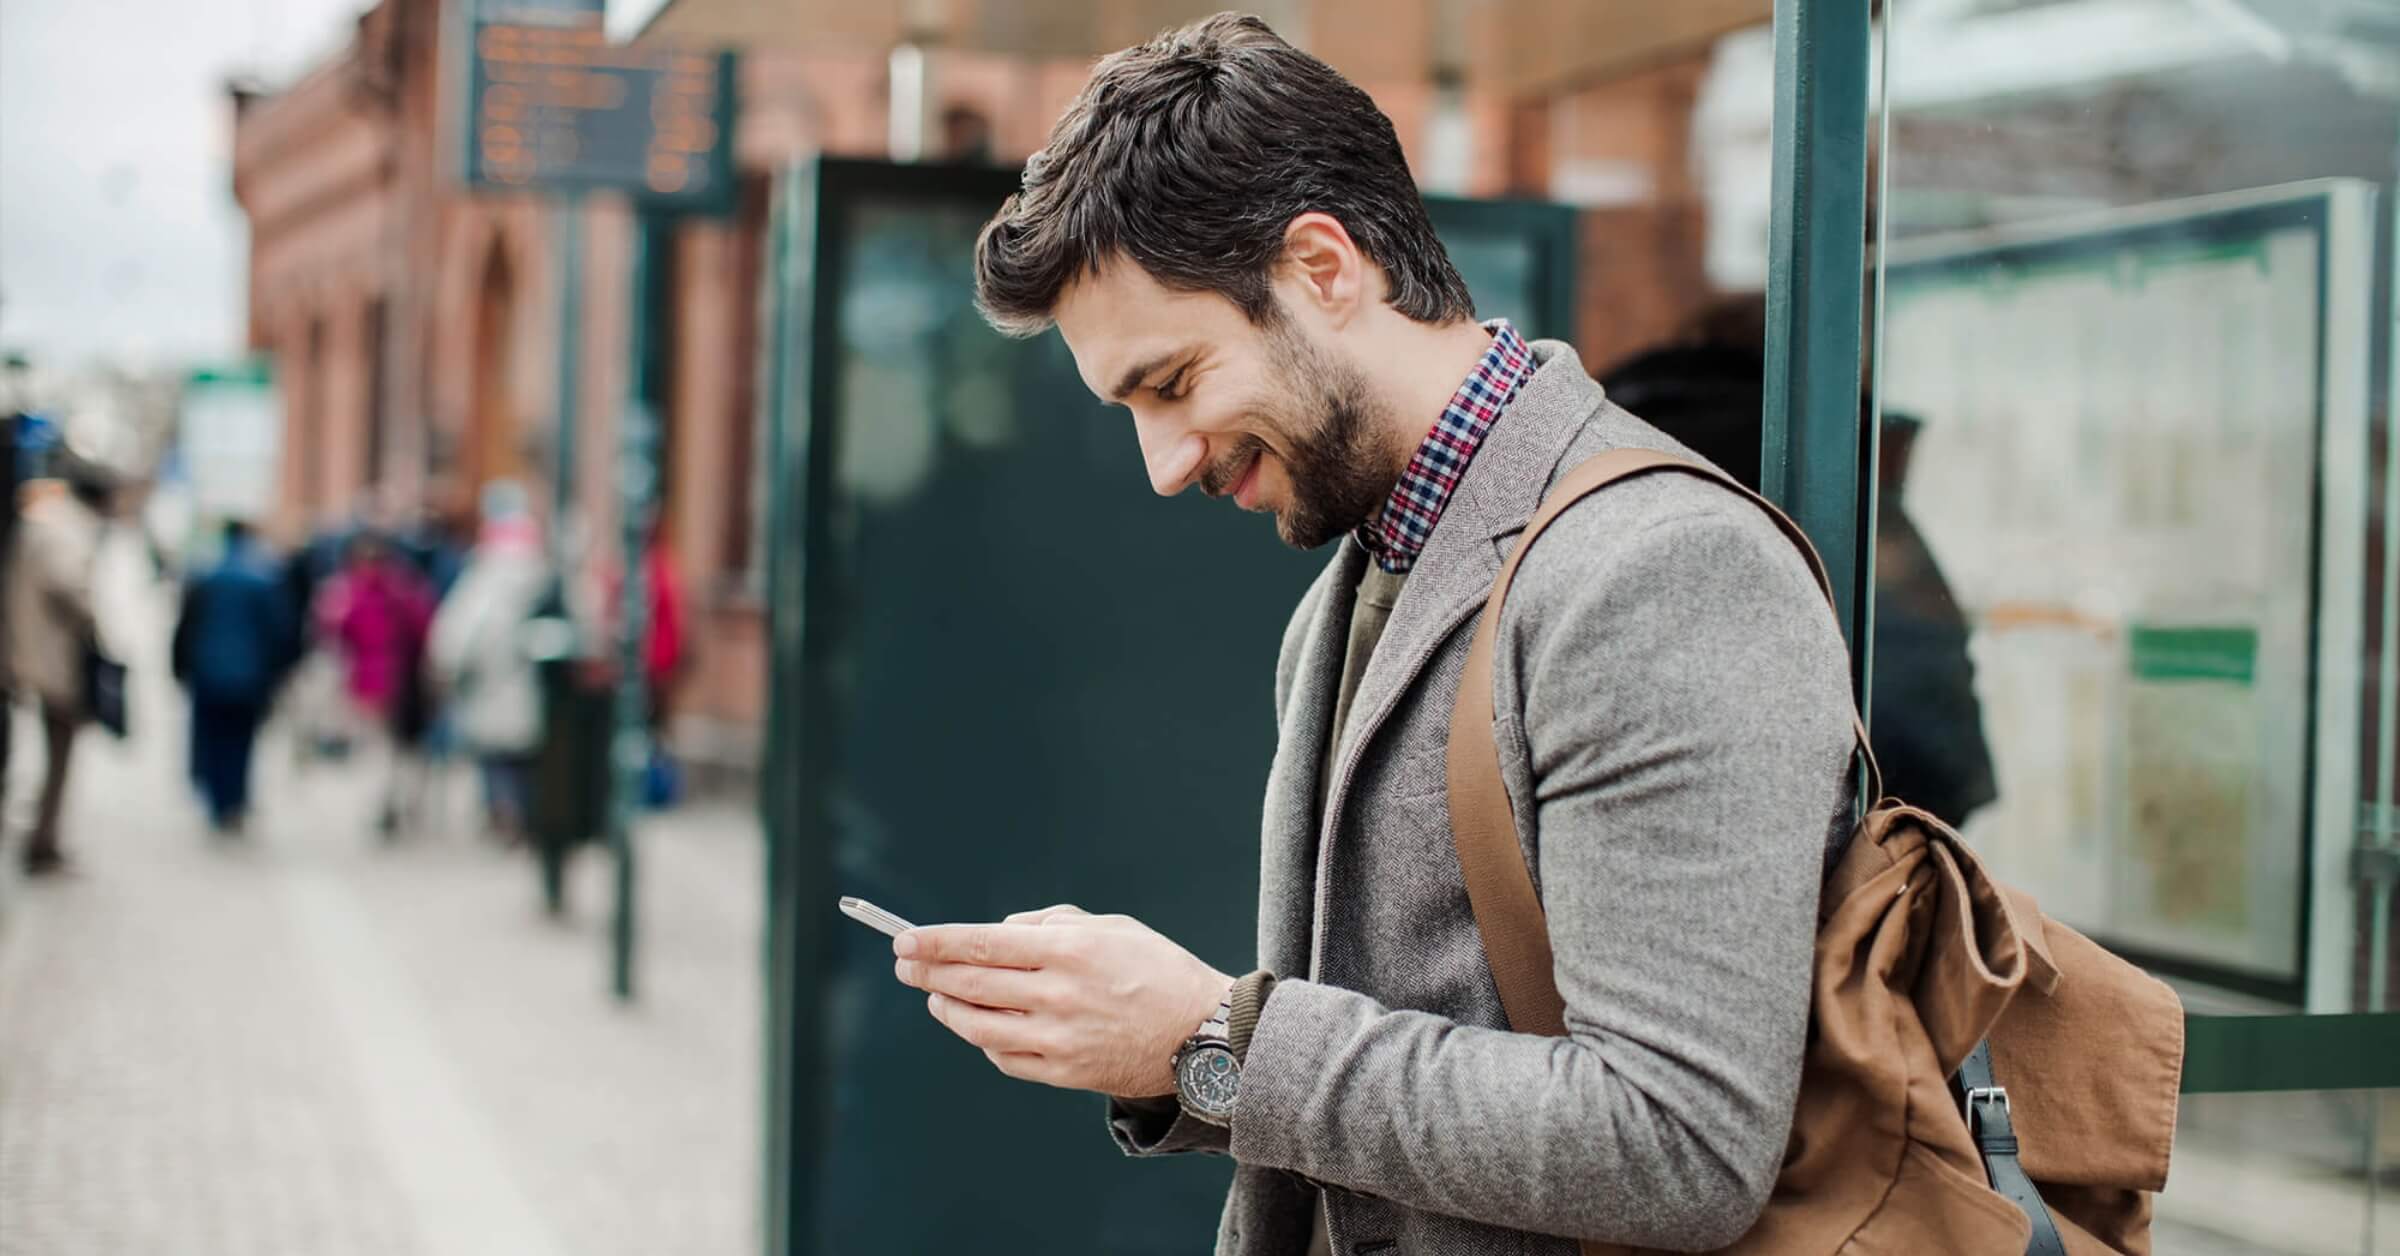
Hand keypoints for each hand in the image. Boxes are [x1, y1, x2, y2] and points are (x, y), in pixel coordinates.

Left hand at [893, 905, 1233, 1098]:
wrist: (1205, 1035)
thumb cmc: (1158, 970)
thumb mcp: (1111, 927)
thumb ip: (1051, 924)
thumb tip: (999, 934)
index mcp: (1069, 950)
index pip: (980, 944)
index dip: (935, 942)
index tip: (906, 941)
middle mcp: (1058, 995)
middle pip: (970, 984)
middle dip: (928, 973)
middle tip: (906, 966)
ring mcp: (1058, 1039)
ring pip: (978, 1027)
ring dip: (948, 1009)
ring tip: (935, 997)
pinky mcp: (1064, 1073)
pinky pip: (1005, 1059)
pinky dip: (984, 1042)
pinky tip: (978, 1027)